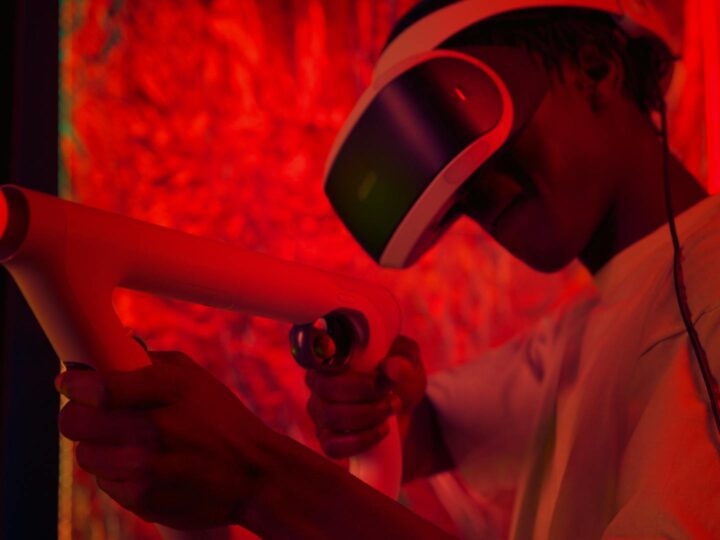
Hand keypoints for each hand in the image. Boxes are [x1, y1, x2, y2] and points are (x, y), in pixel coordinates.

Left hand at [56, 351, 274, 529]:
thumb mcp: (195, 379)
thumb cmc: (222, 420)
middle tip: (93, 414)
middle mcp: (154, 430)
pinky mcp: (143, 500)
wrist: (254, 475)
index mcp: (169, 390)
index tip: (70, 382)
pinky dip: (117, 474)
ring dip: (98, 447)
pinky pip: (105, 483)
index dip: (75, 383)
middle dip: (79, 415)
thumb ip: (150, 362)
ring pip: (85, 455)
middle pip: (74, 423)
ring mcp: (146, 469)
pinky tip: (145, 466)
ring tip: (129, 442)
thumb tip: (111, 349)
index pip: (98, 387)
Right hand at [305, 335, 425, 458]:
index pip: (317, 356)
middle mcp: (317, 385)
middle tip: (391, 393)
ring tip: (391, 408)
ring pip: (332, 417)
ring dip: (369, 414)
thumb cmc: (397, 375)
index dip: (338, 363)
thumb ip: (403, 356)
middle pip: (327, 389)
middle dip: (365, 392)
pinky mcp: (328, 441)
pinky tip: (382, 429)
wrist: (402, 407)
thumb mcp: (407, 359)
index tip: (370, 370)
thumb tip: (392, 368)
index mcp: (330, 357)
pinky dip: (362, 439)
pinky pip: (333, 446)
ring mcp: (320, 415)